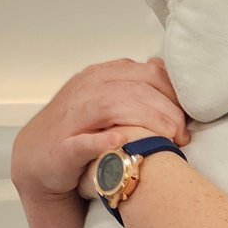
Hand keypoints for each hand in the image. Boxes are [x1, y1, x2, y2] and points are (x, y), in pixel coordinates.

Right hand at [11, 59, 187, 201]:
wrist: (37, 159)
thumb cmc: (80, 130)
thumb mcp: (109, 98)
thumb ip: (135, 84)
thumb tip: (161, 68)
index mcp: (103, 76)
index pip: (149, 74)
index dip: (175, 95)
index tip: (189, 117)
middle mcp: (87, 90)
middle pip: (137, 89)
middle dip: (168, 112)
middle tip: (183, 136)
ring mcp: (72, 117)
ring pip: (113, 107)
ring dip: (148, 122)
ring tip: (169, 141)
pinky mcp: (62, 148)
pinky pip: (82, 141)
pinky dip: (102, 141)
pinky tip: (121, 142)